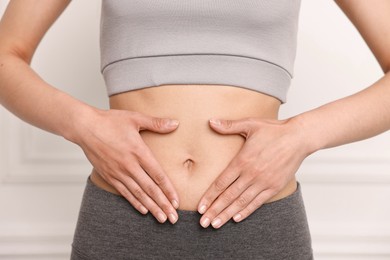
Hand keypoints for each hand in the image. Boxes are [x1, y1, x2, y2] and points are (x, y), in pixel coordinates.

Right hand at [70, 108, 179, 223]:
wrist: (84, 127)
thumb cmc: (110, 121)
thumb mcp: (135, 118)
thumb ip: (156, 123)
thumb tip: (175, 123)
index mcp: (138, 151)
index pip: (157, 175)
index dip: (168, 190)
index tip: (176, 201)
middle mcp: (129, 165)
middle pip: (150, 189)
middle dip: (163, 205)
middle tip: (174, 218)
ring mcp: (118, 172)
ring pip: (138, 194)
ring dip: (151, 208)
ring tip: (162, 219)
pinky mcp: (109, 176)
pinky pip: (124, 192)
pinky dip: (135, 202)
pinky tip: (143, 210)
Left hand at [197, 117, 309, 228]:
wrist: (299, 138)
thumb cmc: (274, 130)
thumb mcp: (250, 124)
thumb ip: (229, 126)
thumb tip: (210, 121)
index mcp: (242, 160)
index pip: (221, 183)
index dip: (209, 196)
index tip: (200, 207)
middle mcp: (251, 174)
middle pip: (228, 196)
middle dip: (214, 210)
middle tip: (203, 222)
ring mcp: (263, 182)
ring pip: (241, 202)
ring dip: (227, 214)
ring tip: (215, 224)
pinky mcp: (274, 186)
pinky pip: (257, 202)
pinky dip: (246, 211)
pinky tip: (236, 218)